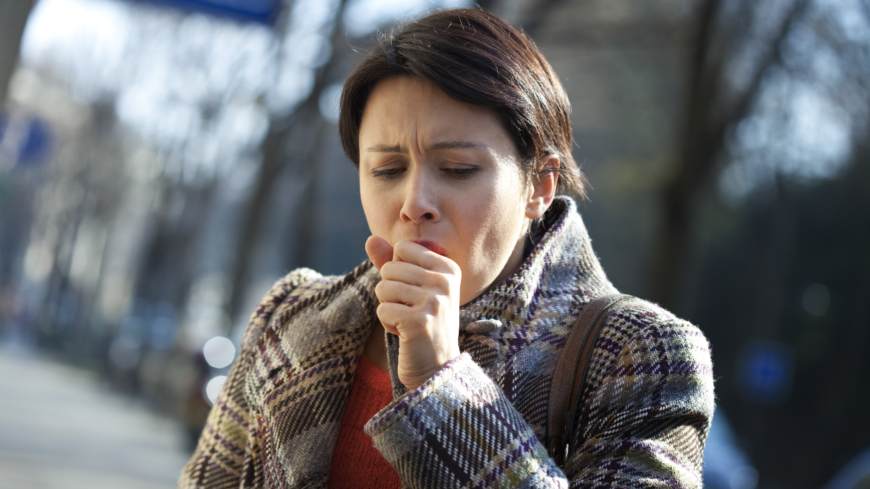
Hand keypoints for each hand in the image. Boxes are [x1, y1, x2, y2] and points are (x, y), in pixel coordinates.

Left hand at [366, 236, 461, 390]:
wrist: (438, 368)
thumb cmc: (423, 324)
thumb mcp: (412, 288)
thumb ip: (392, 262)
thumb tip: (370, 239)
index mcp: (448, 267)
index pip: (402, 248)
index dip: (398, 271)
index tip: (415, 292)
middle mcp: (445, 281)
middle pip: (390, 268)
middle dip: (391, 291)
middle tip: (411, 310)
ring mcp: (434, 301)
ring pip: (383, 287)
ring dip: (389, 308)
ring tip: (407, 321)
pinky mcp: (418, 321)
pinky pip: (382, 309)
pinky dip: (387, 323)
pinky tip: (405, 333)